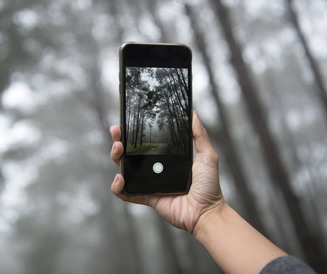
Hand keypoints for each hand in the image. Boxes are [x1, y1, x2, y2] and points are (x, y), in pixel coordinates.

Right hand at [109, 110, 224, 233]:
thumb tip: (194, 113)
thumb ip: (200, 135)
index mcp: (166, 157)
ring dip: (116, 158)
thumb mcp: (207, 156)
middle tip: (117, 132)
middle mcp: (155, 168)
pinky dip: (118, 187)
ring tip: (118, 150)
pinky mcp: (146, 198)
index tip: (126, 122)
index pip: (145, 142)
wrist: (207, 212)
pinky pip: (126, 193)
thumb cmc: (209, 186)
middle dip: (119, 141)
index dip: (133, 132)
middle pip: (130, 153)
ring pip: (124, 169)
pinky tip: (120, 178)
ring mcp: (149, 183)